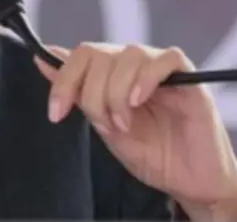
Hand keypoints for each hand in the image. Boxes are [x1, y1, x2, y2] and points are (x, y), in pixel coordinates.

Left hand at [36, 43, 236, 219]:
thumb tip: (44, 58)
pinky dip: (146, 78)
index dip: (64, 79)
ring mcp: (164, 70)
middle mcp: (137, 67)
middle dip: (91, 92)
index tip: (57, 111)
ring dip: (117, 92)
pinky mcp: (191, 78)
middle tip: (104, 124)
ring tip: (124, 123)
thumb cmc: (156, 156)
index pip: (83, 55)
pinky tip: (138, 101)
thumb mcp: (106, 127)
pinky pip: (167, 58)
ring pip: (129, 54)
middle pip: (100, 53)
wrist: (193, 183)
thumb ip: (80, 94)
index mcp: (115, 76)